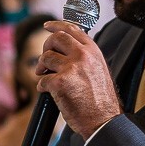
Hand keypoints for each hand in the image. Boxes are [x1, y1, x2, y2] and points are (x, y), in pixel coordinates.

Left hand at [36, 20, 121, 138]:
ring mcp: (71, 68)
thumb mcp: (98, 69)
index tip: (47, 26)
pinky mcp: (60, 82)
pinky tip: (48, 91)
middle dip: (45, 47)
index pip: (72, 29)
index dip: (56, 25)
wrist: (103, 120)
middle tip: (45, 61)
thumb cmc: (101, 100)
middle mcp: (83, 56)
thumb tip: (65, 49)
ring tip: (45, 77)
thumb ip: (85, 56)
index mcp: (93, 51)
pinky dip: (42, 86)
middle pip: (55, 39)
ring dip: (41, 68)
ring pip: (45, 58)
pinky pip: (42, 79)